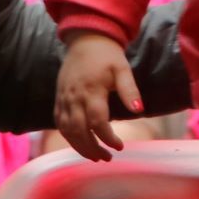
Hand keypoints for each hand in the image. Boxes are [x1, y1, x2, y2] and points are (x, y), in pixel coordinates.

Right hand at [55, 32, 140, 162]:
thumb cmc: (107, 55)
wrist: (85, 40)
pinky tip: (79, 143)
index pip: (97, 122)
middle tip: (106, 158)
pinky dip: (68, 136)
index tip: (119, 147)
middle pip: (79, 131)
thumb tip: (139, 110)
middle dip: (92, 148)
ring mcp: (64, 98)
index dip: (108, 138)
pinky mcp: (58, 98)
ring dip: (79, 146)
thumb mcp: (123, 69)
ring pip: (67, 130)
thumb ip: (130, 91)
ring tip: (94, 156)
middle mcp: (74, 97)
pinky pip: (59, 122)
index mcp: (92, 90)